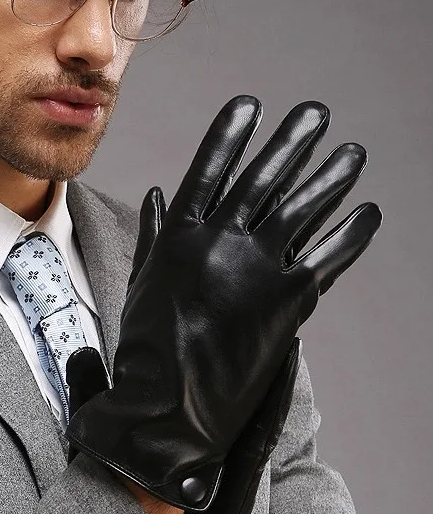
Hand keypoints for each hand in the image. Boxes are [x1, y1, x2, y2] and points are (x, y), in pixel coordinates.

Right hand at [65, 95, 381, 509]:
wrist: (169, 409)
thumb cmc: (147, 348)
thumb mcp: (143, 281)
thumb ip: (154, 233)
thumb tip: (156, 192)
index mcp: (179, 235)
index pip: (209, 168)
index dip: (232, 134)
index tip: (252, 104)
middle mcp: (219, 241)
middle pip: (263, 177)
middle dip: (292, 141)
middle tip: (316, 113)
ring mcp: (255, 268)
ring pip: (302, 207)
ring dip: (332, 176)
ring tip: (353, 153)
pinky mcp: (288, 300)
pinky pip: (329, 255)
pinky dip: (353, 233)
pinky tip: (370, 213)